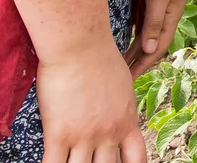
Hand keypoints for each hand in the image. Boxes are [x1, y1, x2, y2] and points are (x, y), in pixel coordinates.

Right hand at [34, 39, 147, 162]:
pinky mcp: (59, 134)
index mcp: (126, 122)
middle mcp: (109, 133)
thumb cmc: (101, 57)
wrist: (80, 45)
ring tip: (70, 162)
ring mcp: (85, 136)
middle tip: (90, 161)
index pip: (136, 159)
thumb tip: (118, 116)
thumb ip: (121, 108)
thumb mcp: (123, 86)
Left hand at [125, 0, 191, 75]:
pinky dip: (131, 33)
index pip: (156, 48)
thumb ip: (153, 21)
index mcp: (171, 16)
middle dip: (136, 61)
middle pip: (150, 43)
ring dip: (132, 49)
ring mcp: (156, 5)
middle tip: (119, 77)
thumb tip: (149, 49)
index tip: (129, 80)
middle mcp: (164, 14)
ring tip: (118, 63)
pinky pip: (139, 21)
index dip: (143, 64)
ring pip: (143, 33)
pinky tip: (121, 39)